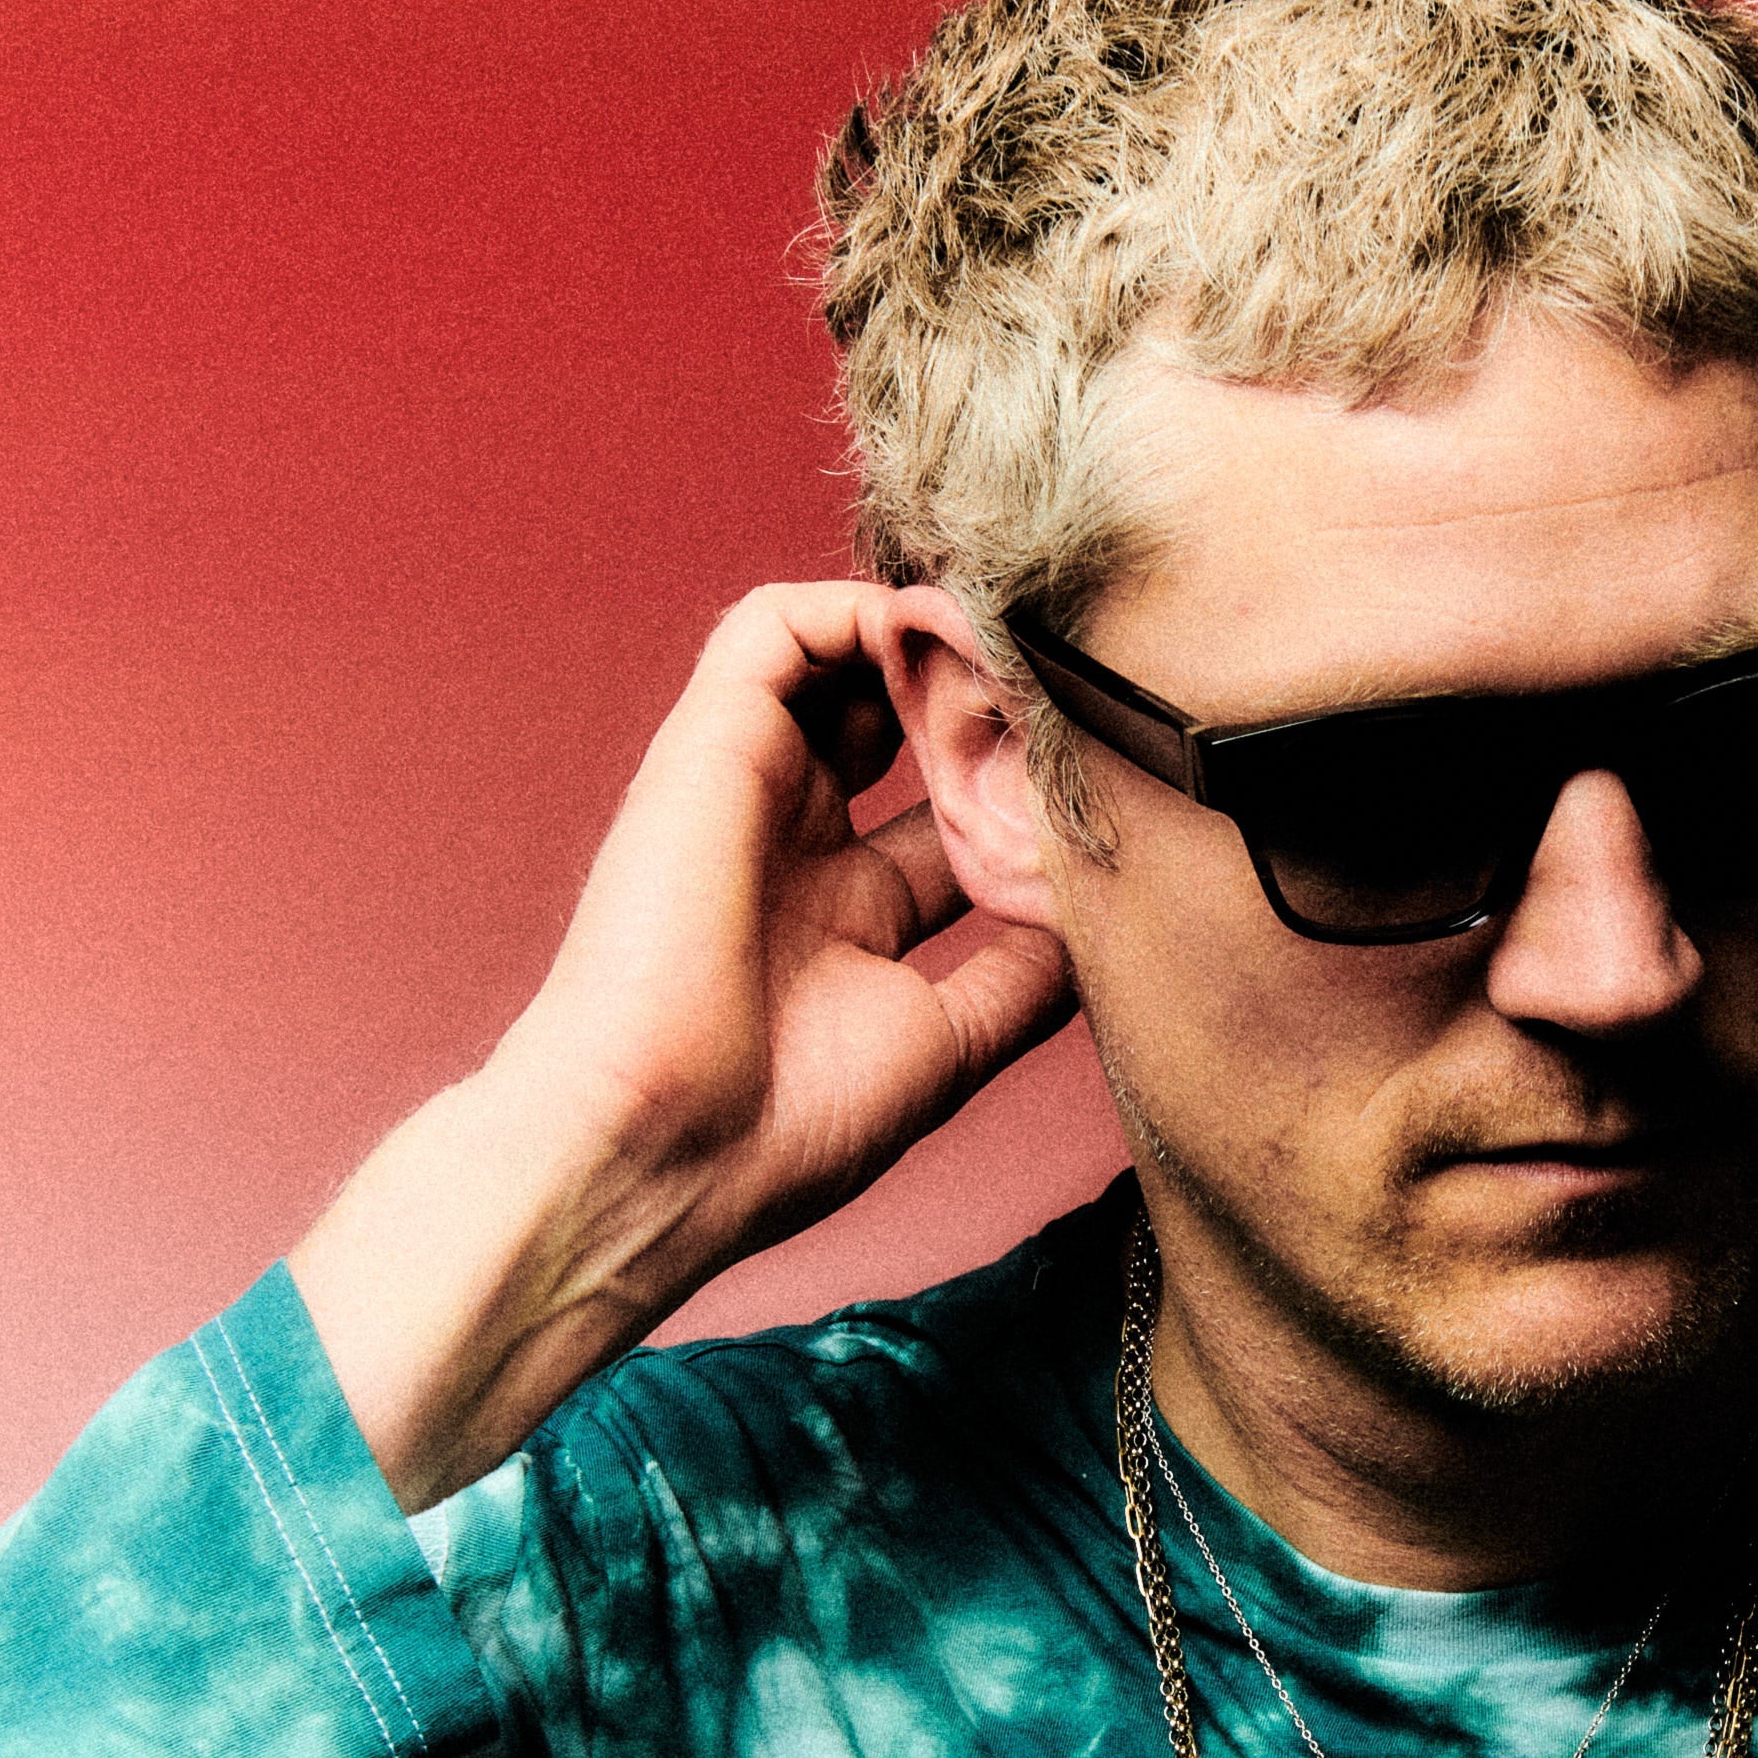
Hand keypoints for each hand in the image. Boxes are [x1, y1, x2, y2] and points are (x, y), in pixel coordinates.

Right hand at [291, 584, 1072, 1507]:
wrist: (659, 1149)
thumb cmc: (782, 1128)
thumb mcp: (945, 1046)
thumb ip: (1020, 977)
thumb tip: (1097, 918)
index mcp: (849, 918)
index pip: (951, 818)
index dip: (1022, 793)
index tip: (1098, 784)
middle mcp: (802, 845)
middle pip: (907, 732)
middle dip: (988, 709)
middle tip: (1064, 702)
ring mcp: (753, 793)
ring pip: (845, 664)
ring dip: (931, 644)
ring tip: (1007, 654)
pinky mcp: (709, 746)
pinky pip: (772, 629)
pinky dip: (854, 608)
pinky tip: (932, 634)